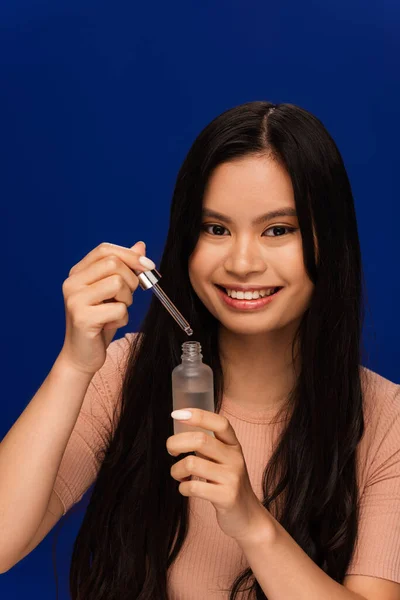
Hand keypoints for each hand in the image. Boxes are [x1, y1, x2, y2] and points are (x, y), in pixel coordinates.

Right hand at [60, 241, 154, 374]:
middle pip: (114, 264)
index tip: (149, 266)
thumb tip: (141, 246)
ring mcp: (75, 300)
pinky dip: (122, 319)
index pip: (105, 249)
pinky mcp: (83, 318)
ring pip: (118, 284)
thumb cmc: (100, 322)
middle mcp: (72, 283)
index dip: (130, 255)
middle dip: (131, 281)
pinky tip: (110, 325)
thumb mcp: (114, 292)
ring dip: (127, 301)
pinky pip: (119, 310)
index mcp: (78, 273)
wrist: (82, 355)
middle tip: (126, 298)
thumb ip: (125, 268)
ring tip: (115, 312)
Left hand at [166, 408, 270, 542]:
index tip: (176, 414)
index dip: (198, 415)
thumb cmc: (228, 484)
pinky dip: (182, 487)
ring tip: (178, 475)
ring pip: (192, 463)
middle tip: (170, 451)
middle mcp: (235, 458)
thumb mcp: (224, 460)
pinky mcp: (226, 497)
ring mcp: (232, 478)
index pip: (219, 422)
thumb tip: (179, 434)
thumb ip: (208, 447)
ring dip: (176, 470)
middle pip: (200, 440)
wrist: (248, 517)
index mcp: (234, 446)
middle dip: (176, 442)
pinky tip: (186, 488)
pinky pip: (193, 487)